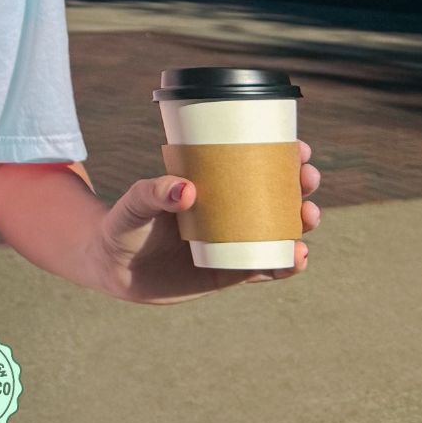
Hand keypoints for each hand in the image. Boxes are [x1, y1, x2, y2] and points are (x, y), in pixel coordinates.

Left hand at [93, 140, 320, 303]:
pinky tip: (299, 256)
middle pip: (277, 197)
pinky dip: (287, 264)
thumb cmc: (124, 225)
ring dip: (302, 224)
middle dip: (300, 186)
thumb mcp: (134, 204)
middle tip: (307, 179)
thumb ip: (151, 193)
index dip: (284, 157)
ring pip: (280, 232)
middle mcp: (229, 214)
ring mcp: (233, 243)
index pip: (255, 167)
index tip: (300, 149)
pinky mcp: (231, 273)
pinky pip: (266, 269)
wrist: (113, 268)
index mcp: (213, 187)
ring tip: (308, 216)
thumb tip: (186, 189)